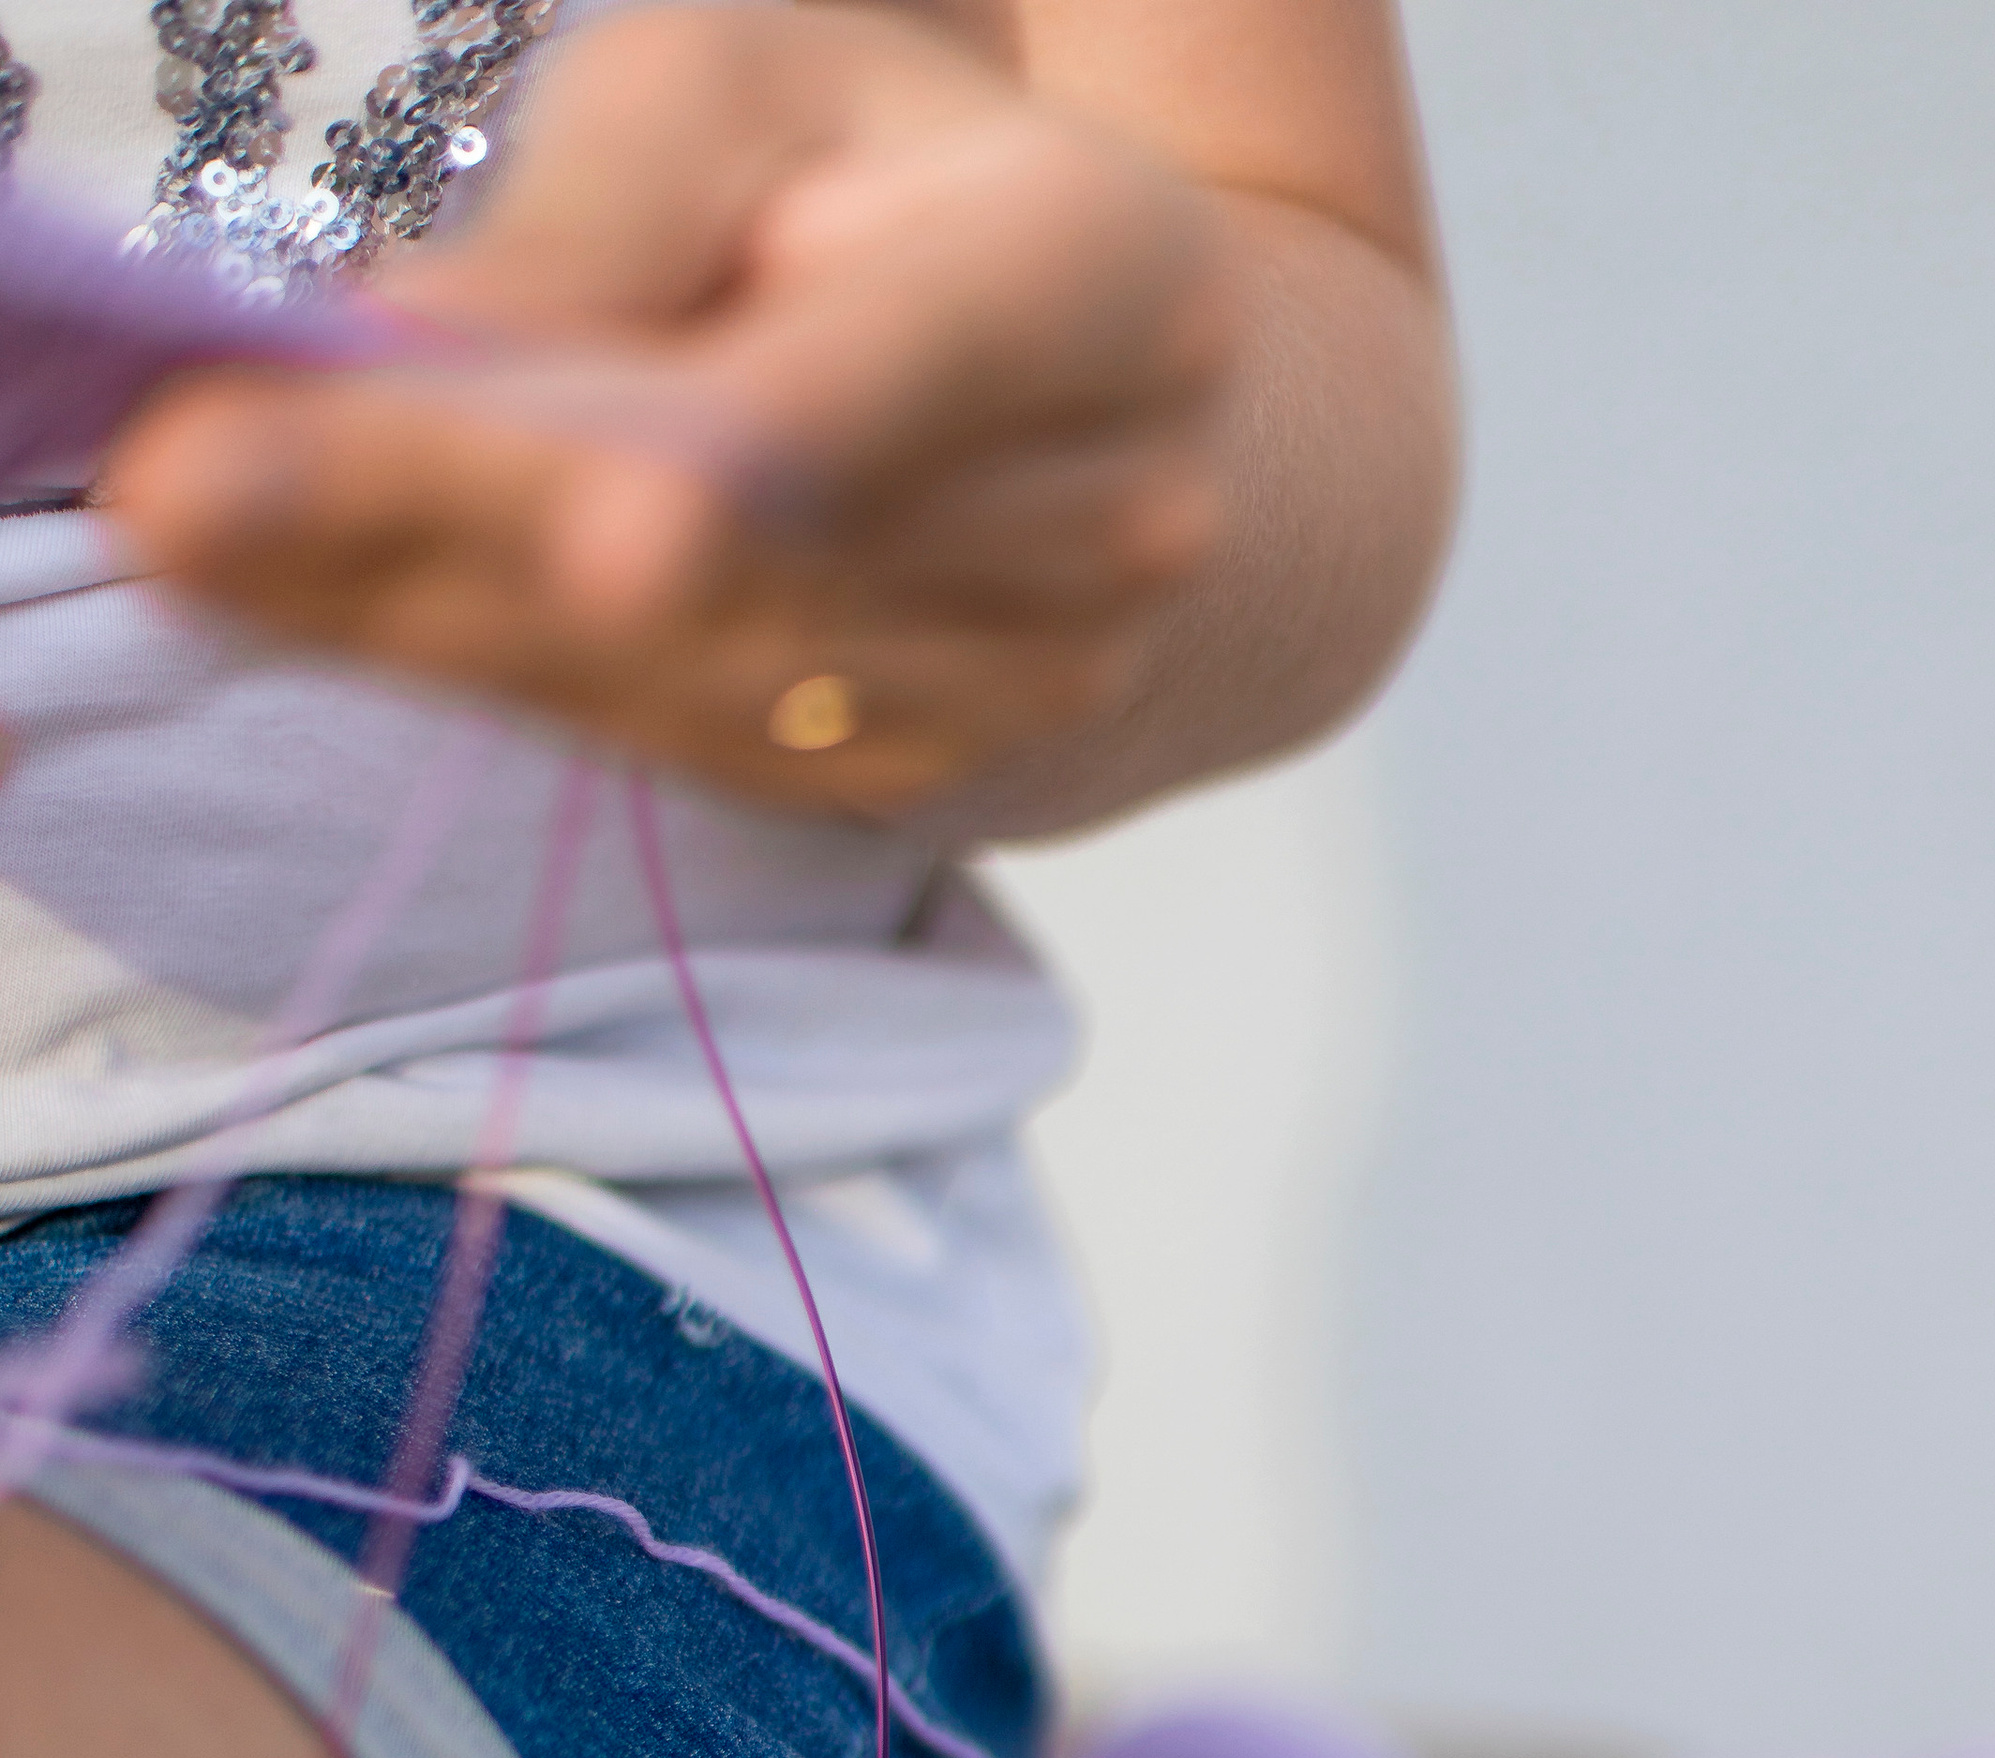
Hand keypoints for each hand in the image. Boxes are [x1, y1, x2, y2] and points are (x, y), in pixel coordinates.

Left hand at [106, 6, 1243, 816]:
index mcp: (1094, 286)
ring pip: (679, 675)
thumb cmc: (915, 198)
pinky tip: (329, 597)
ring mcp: (1022, 692)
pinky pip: (663, 740)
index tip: (608, 542)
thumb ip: (611, 205)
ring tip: (208, 534)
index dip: (750, 463)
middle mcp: (1100, 524)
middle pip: (734, 553)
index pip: (906, 374)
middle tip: (196, 499)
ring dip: (419, 611)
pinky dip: (480, 665)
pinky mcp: (915, 790)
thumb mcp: (769, 90)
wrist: (1158, 433)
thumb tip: (417, 350)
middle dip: (449, 524)